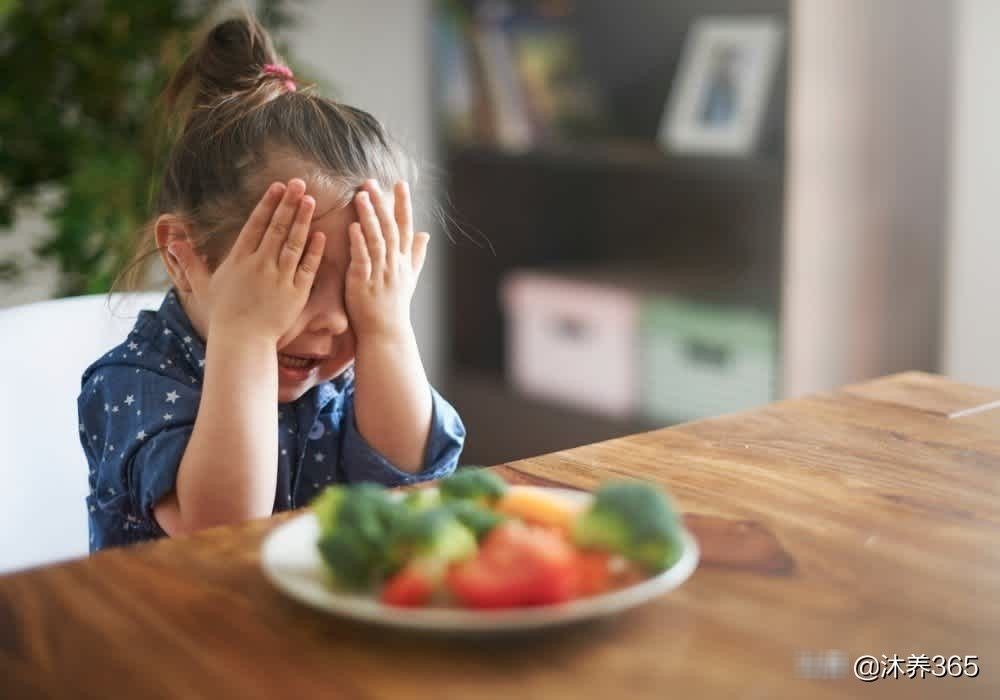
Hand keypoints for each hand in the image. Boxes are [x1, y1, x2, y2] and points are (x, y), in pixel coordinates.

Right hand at [168, 179, 325, 342]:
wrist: (242, 341)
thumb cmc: (223, 315)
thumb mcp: (204, 286)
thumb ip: (191, 262)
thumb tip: (172, 242)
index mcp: (239, 260)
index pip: (256, 225)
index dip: (268, 204)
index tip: (278, 186)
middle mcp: (260, 264)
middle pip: (277, 228)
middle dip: (288, 204)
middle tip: (299, 183)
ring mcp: (279, 278)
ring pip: (293, 243)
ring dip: (302, 220)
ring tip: (311, 200)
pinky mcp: (296, 293)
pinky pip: (307, 267)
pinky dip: (314, 251)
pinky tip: (320, 235)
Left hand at [346, 180, 428, 340]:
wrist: (386, 333)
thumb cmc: (395, 306)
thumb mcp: (410, 278)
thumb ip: (416, 254)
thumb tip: (426, 234)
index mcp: (404, 261)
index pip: (406, 227)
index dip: (403, 205)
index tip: (400, 184)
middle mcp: (394, 264)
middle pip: (390, 228)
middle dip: (382, 204)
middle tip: (371, 182)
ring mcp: (380, 273)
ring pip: (376, 239)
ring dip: (369, 217)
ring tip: (361, 196)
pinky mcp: (363, 283)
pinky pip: (363, 259)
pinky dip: (358, 243)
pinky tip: (353, 227)